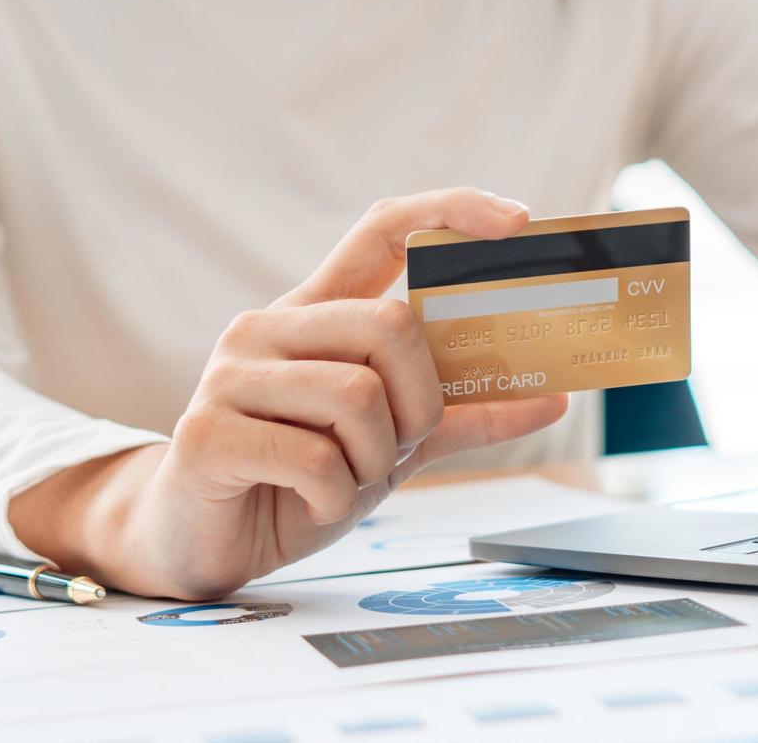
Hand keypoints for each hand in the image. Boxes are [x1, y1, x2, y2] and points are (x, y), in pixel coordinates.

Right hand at [10, 189, 567, 599]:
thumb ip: (462, 416)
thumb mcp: (392, 445)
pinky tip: (310, 505)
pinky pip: (316, 459)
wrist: (201, 546)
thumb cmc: (296, 480)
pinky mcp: (206, 434)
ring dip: (374, 460)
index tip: (518, 223)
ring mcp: (230, 376)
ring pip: (357, 398)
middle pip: (388, 326)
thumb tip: (556, 399)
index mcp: (315, 312)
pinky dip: (335, 498)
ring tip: (344, 483)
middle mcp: (269, 327)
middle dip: (421, 401)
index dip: (451, 211)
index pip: (382, 229)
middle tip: (401, 445)